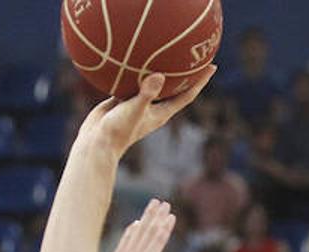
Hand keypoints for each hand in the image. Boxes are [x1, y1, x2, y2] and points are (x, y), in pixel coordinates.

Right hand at [78, 67, 216, 158]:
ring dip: (158, 71)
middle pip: (173, 88)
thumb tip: (159, 75)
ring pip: (151, 84)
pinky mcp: (122, 100)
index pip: (186, 95)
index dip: (200, 81)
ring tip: (165, 52)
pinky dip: (134, 72)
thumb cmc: (118, 130)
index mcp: (161, 113)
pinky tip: (133, 57)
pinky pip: (131, 82)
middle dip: (184, 74)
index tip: (212, 66)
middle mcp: (152, 108)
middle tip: (193, 55)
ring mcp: (137, 104)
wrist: (96, 142)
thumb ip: (147, 93)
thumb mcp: (134, 110)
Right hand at [90, 199, 175, 251]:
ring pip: (150, 231)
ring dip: (158, 217)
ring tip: (165, 205)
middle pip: (140, 230)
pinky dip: (164, 229)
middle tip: (155, 203)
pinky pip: (157, 241)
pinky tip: (169, 219)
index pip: (127, 241)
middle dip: (148, 216)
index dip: (133, 230)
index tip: (138, 221)